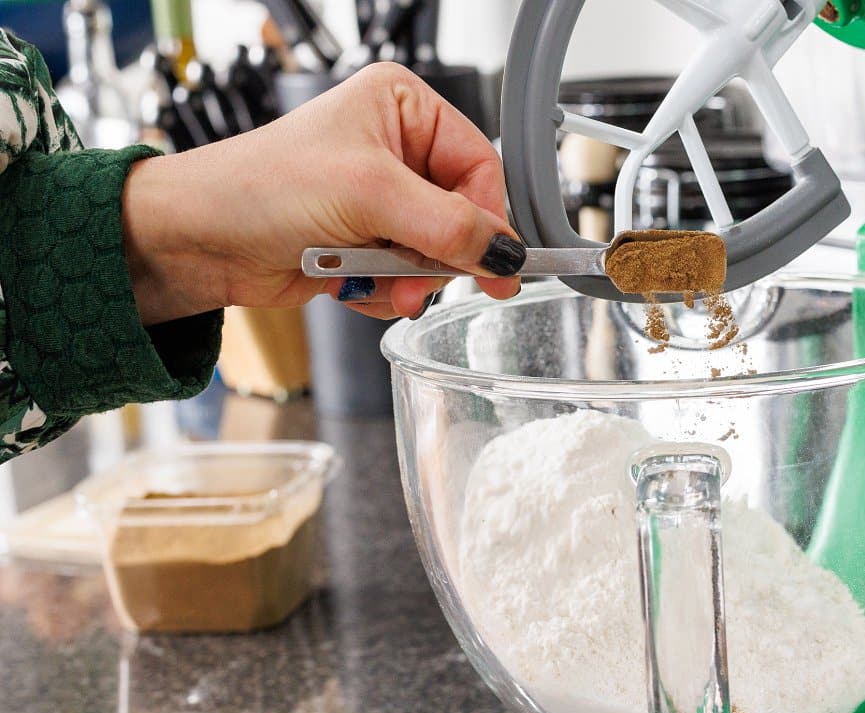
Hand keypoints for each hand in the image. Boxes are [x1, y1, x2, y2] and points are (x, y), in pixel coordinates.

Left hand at [122, 62, 523, 325]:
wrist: (197, 240)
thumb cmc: (258, 188)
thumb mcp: (367, 195)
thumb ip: (447, 225)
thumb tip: (506, 251)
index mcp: (403, 108)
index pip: (480, 165)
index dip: (487, 217)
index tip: (495, 262)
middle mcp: (397, 150)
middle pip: (463, 216)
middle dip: (439, 256)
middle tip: (418, 279)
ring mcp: (382, 200)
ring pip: (438, 254)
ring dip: (409, 279)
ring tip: (374, 280)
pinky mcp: (368, 244)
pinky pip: (409, 278)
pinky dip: (385, 290)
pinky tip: (349, 282)